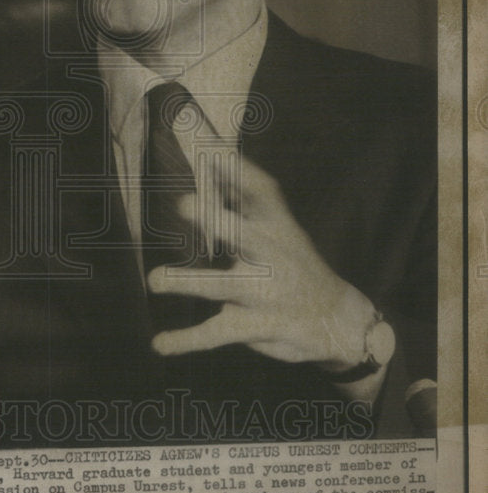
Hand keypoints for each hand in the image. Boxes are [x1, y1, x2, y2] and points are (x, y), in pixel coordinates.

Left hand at [148, 151, 376, 373]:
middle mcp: (272, 256)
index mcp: (277, 227)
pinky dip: (188, 339)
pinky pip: (219, 332)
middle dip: (217, 221)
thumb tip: (213, 160)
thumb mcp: (279, 229)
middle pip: (243, 234)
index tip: (210, 149)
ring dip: (188, 282)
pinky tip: (161, 343)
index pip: (259, 192)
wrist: (338, 319)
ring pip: (223, 286)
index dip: (236, 170)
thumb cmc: (296, 264)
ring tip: (155, 280)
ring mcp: (266, 292)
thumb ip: (244, 199)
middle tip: (186, 202)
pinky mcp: (260, 325)